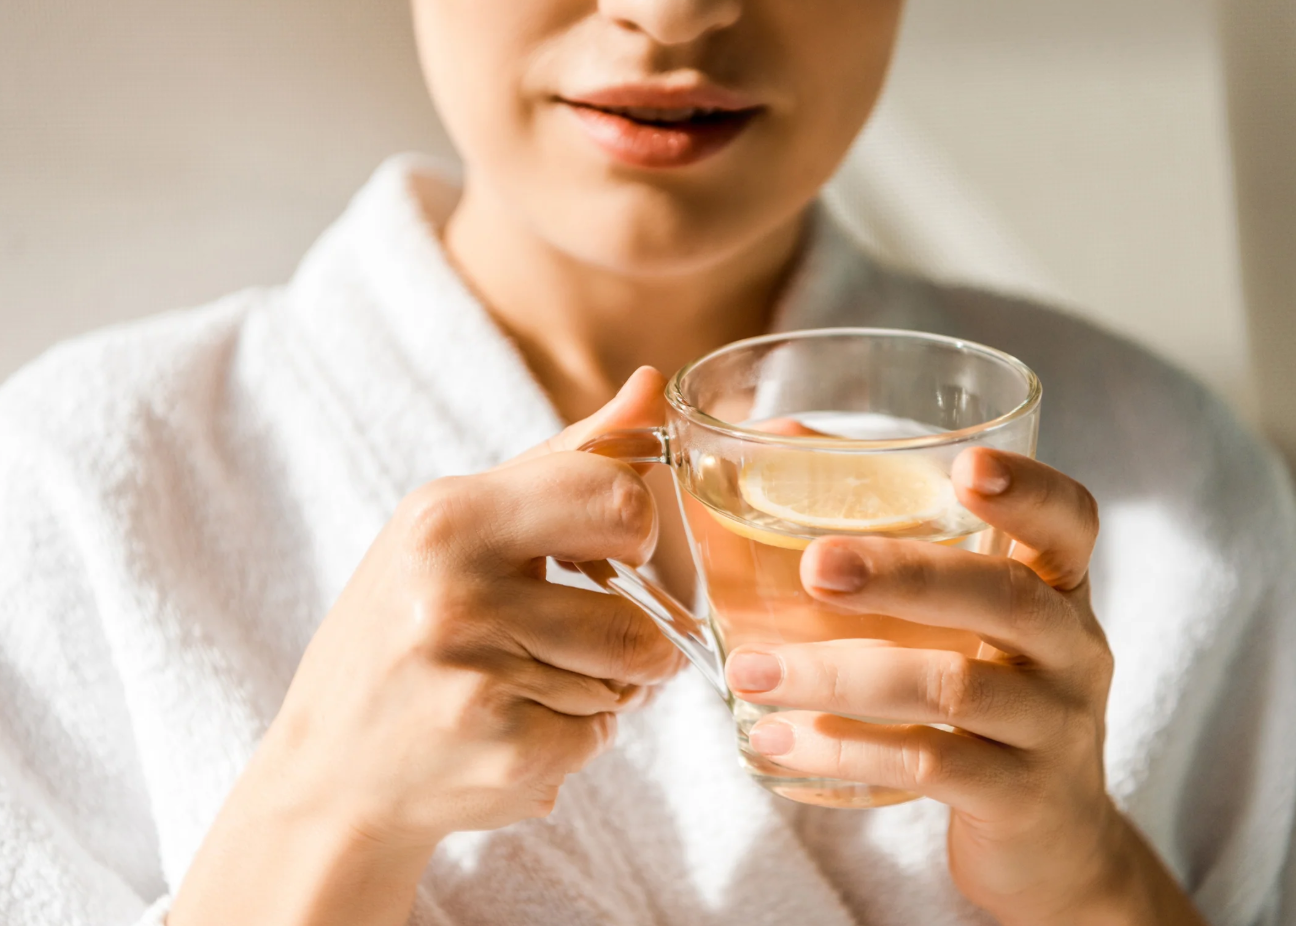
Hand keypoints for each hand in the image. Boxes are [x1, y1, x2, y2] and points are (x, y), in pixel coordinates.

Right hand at [171, 367, 682, 925]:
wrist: (328, 775)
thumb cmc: (400, 631)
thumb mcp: (460, 527)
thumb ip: (567, 458)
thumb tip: (653, 386)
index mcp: (447, 519)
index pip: (615, 499)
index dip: (637, 533)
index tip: (611, 554)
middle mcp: (456, 596)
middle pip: (643, 616)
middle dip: (640, 635)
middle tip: (594, 634)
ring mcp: (478, 682)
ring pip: (629, 680)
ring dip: (609, 689)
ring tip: (538, 682)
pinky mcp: (502, 755)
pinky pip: (599, 737)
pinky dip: (576, 738)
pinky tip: (516, 728)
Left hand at [726, 449, 1205, 925]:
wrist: (1051, 842)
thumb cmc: (983, 702)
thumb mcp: (967, 626)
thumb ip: (895, 552)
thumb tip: (777, 442)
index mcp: (1056, 590)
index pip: (1070, 522)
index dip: (1029, 488)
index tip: (966, 466)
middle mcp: (1071, 650)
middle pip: (1003, 595)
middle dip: (904, 574)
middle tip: (815, 567)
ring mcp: (1053, 728)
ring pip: (952, 686)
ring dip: (839, 674)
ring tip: (750, 671)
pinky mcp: (1021, 798)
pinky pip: (930, 765)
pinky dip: (845, 750)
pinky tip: (777, 740)